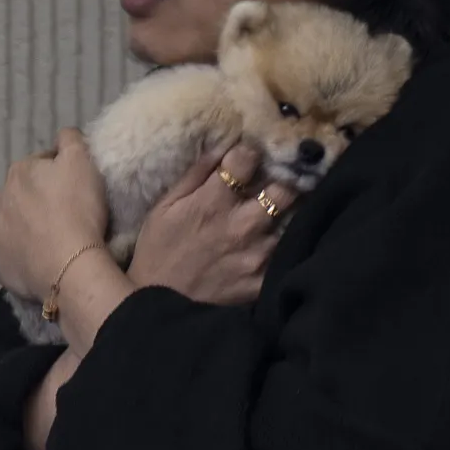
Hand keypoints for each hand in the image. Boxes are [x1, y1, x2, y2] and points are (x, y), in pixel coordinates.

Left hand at [0, 131, 111, 301]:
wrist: (70, 266)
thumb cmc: (78, 210)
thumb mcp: (83, 162)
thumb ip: (71, 141)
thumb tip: (64, 135)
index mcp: (19, 172)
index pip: (39, 165)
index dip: (59, 174)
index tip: (75, 189)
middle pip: (20, 195)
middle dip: (36, 202)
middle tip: (63, 217)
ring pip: (8, 224)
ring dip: (23, 228)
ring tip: (48, 242)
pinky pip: (4, 254)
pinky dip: (16, 256)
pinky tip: (35, 261)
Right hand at [126, 144, 283, 307]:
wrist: (158, 304)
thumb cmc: (157, 250)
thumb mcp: (164, 206)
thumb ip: (195, 175)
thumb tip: (221, 146)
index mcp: (213, 202)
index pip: (247, 159)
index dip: (249, 153)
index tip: (248, 156)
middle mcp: (241, 225)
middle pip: (284, 190)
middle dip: (282, 182)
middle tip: (277, 183)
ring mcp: (257, 255)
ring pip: (291, 224)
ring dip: (284, 217)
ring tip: (277, 216)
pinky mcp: (263, 281)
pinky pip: (286, 257)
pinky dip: (284, 249)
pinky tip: (274, 246)